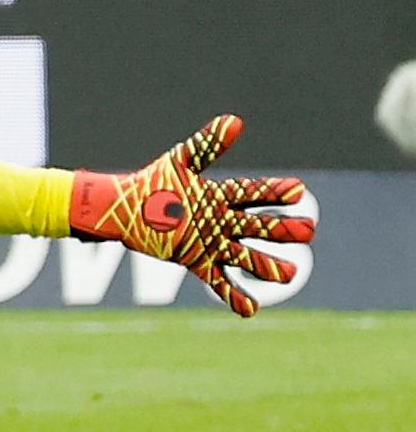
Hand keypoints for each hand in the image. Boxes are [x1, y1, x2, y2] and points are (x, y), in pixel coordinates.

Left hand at [67, 116, 313, 316]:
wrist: (123, 210)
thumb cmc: (153, 183)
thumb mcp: (180, 162)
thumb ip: (207, 145)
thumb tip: (236, 121)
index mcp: (219, 196)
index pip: (252, 193)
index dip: (273, 192)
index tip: (298, 188)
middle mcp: (221, 221)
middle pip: (257, 226)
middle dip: (282, 229)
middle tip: (309, 231)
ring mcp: (211, 243)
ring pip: (244, 256)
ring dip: (265, 265)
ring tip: (290, 274)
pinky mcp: (196, 262)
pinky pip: (218, 282)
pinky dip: (234, 296)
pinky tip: (250, 310)